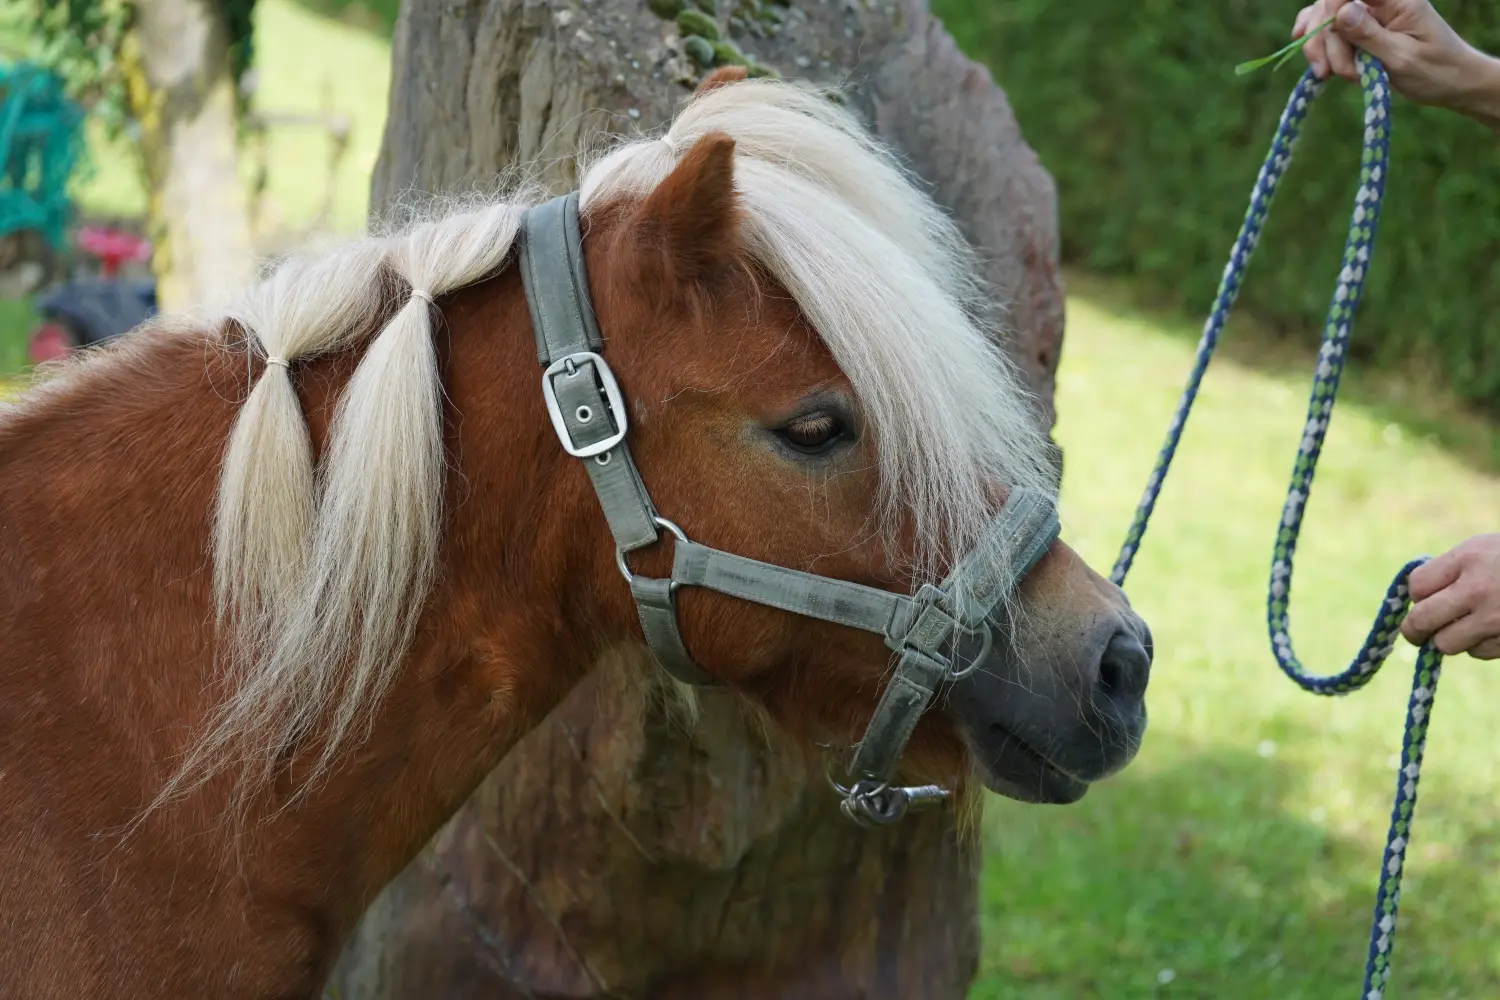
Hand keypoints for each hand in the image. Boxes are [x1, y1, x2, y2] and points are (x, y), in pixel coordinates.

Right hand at [1291, 0, 1499, 127]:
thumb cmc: (1434, 70)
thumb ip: (1369, 34)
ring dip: (1322, 48)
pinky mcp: (1360, 30)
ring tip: (1331, 76)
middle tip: (1333, 74)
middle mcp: (1380, 2)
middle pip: (1332, 6)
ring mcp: (1368, 14)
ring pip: (1325, 18)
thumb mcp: (1401, 56)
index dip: (1332, 8)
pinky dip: (1317, 39)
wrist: (1452, 82)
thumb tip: (1341, 11)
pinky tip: (1305, 45)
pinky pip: (1328, 26)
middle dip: (1327, 40)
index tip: (1332, 41)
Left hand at [1401, 534, 1499, 658]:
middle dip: (1414, 630)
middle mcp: (1477, 590)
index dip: (1417, 595)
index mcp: (1467, 559)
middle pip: (1421, 621)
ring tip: (1464, 625)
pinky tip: (1492, 629)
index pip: (1417, 586)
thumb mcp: (1484, 549)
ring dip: (1449, 638)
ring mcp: (1494, 619)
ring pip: (1445, 644)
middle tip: (1417, 632)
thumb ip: (1451, 568)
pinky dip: (1479, 645)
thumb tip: (1417, 594)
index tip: (1424, 598)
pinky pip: (1477, 652)